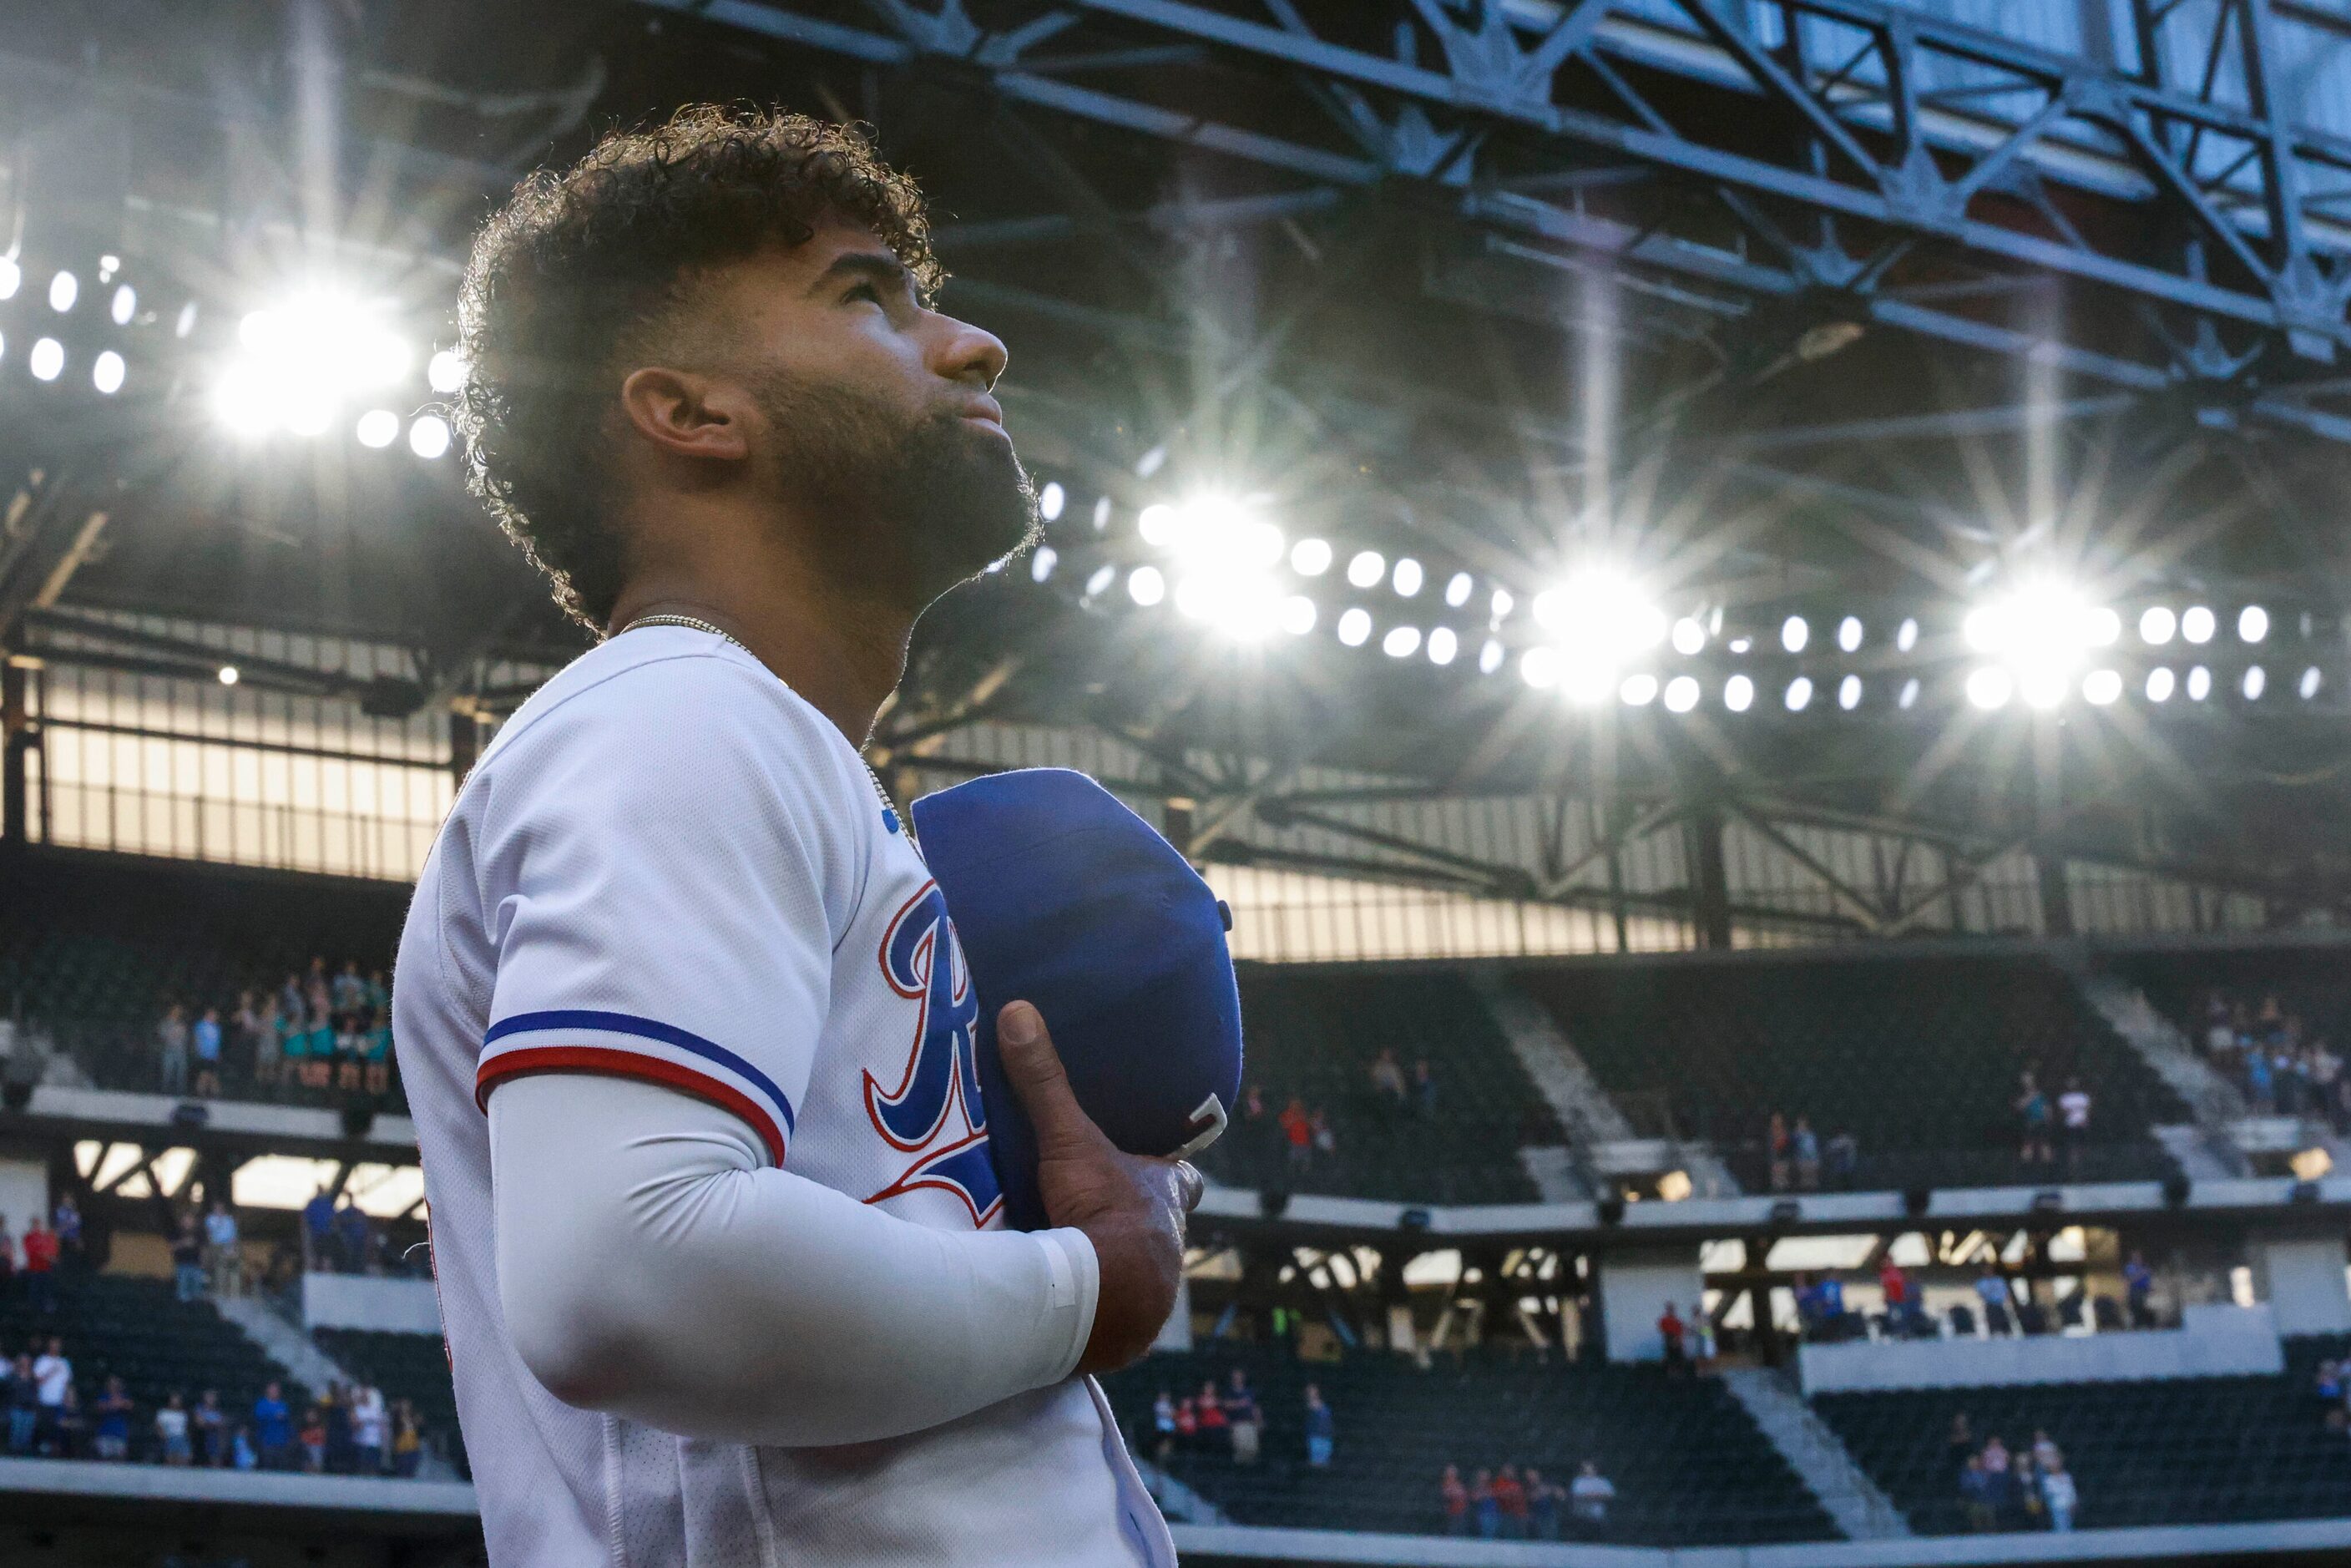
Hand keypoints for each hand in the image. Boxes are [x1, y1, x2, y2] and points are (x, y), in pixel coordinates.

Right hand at [997, 1000, 1203, 1374]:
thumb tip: (1019, 1010)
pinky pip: (1115, 1313)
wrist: (1105, 1297)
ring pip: (1143, 1271)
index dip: (1171, 1171)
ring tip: (1080, 1258)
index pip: (1184, 1178)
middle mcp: (1171, 1241)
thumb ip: (1043, 1081)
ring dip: (1116, 1266)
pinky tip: (1070, 1304)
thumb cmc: (1103, 1210)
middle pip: (1165, 1226)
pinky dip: (1097, 1306)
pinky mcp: (1127, 1330)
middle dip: (1139, 1222)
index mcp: (1167, 1194)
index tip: (1156, 1164)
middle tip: (1105, 1212)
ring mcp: (1153, 1289)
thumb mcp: (1069, 1139)